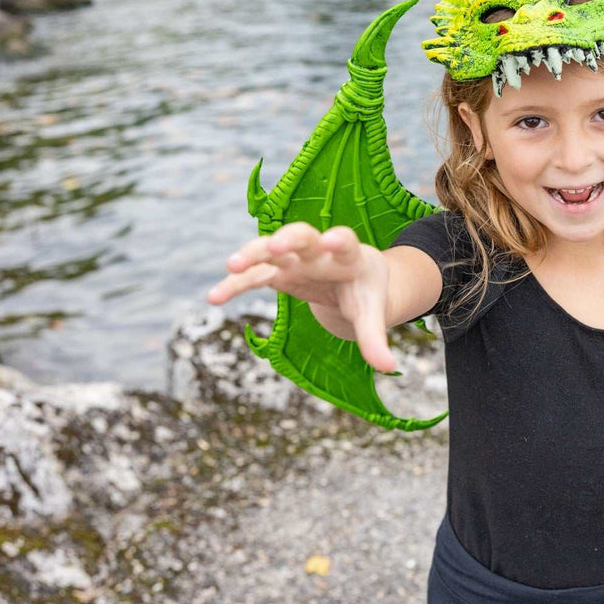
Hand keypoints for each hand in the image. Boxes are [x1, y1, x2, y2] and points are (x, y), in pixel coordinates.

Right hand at [205, 222, 396, 372]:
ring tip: (231, 266)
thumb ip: (375, 337)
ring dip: (252, 255)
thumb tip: (388, 367)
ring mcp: (294, 259)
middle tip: (276, 246)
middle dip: (289, 239)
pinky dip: (236, 284)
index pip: (346, 242)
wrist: (352, 279)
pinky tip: (215, 297)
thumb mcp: (372, 312)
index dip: (339, 240)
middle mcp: (319, 251)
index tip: (332, 240)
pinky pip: (253, 275)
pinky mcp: (278, 271)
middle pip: (302, 236)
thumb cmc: (364, 292)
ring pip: (270, 250)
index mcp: (349, 256)